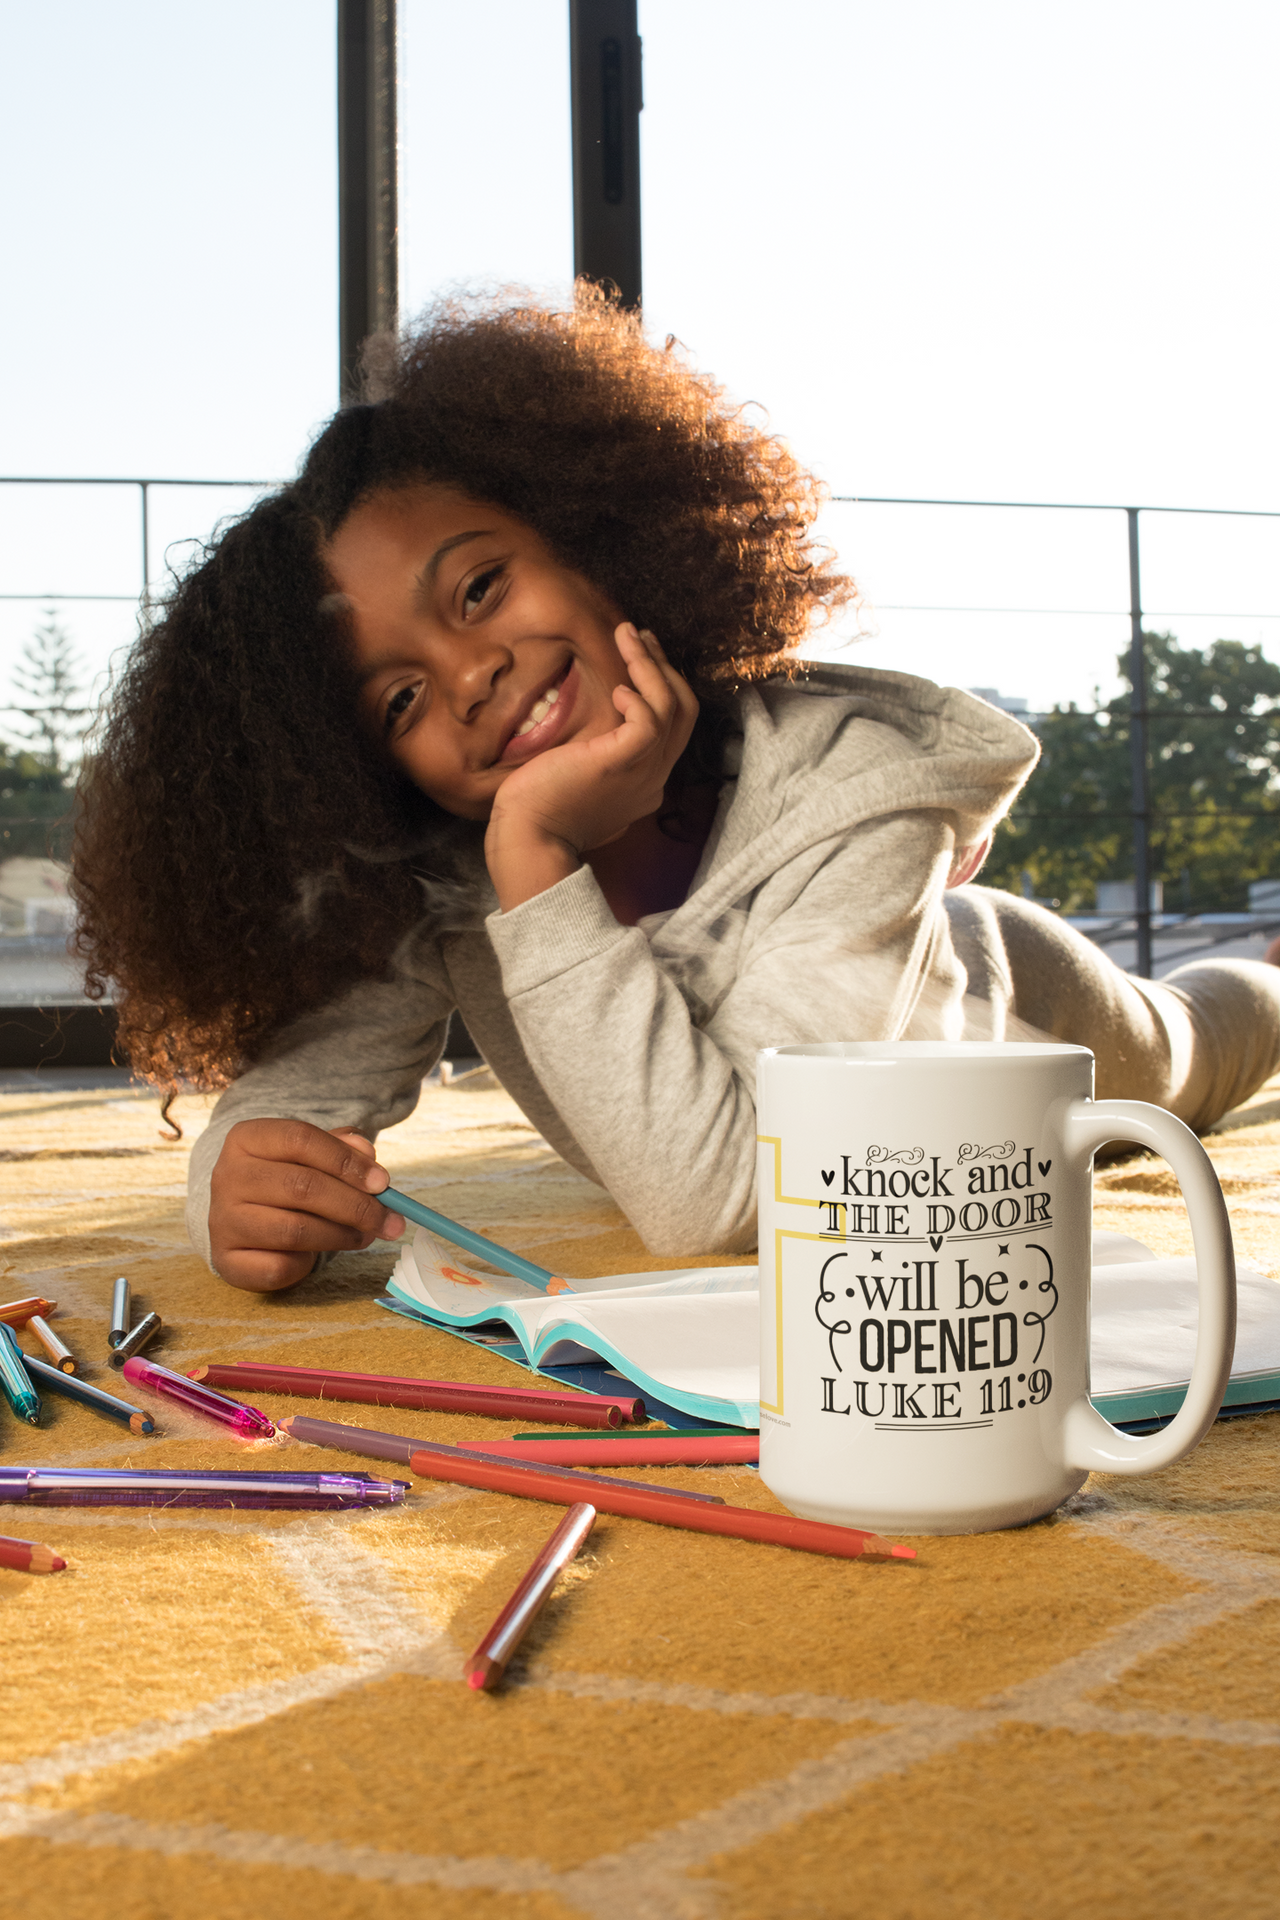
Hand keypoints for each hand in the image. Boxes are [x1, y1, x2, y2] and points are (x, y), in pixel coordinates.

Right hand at [208, 1119, 402, 1290]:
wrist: (240, 1219)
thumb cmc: (284, 1180)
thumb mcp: (310, 1155)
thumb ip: (341, 1148)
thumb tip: (367, 1153)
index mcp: (245, 1138)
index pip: (300, 1138)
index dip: (347, 1161)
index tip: (383, 1182)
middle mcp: (226, 1176)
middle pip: (302, 1186)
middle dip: (356, 1206)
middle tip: (391, 1220)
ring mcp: (222, 1220)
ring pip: (295, 1230)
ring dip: (342, 1235)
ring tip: (365, 1235)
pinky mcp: (227, 1260)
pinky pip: (280, 1266)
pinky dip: (308, 1263)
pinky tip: (317, 1255)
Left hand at [485, 624, 698, 910]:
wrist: (528, 840)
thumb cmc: (540, 813)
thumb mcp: (578, 781)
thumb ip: (596, 761)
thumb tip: (591, 738)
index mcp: (645, 784)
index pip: (672, 728)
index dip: (662, 687)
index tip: (640, 659)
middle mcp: (654, 778)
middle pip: (683, 713)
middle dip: (664, 667)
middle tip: (640, 636)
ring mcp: (643, 773)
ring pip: (671, 708)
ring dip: (651, 665)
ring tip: (628, 635)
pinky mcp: (622, 763)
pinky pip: (651, 720)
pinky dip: (639, 696)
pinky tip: (617, 688)